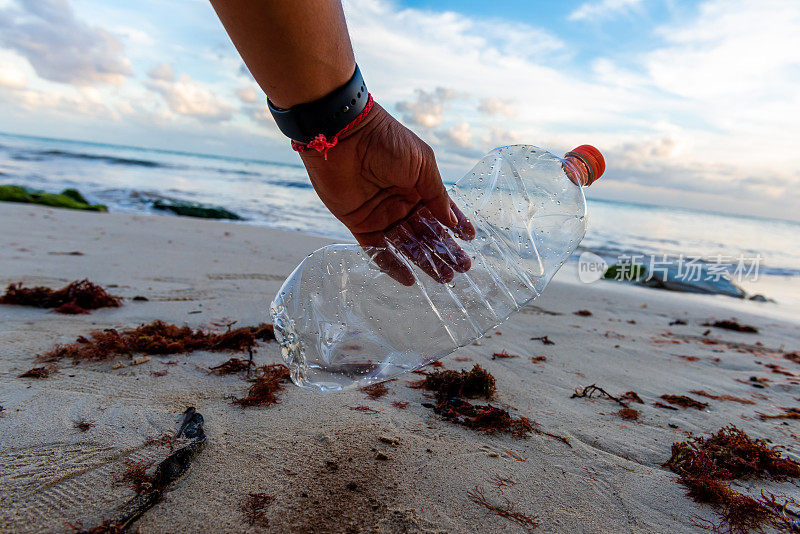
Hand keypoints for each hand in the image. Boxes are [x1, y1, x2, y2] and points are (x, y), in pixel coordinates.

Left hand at [298, 103, 475, 285]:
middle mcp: (401, 201)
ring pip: (406, 245)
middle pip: (426, 232)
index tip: (469, 240)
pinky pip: (377, 250)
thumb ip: (436, 195)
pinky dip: (392, 265)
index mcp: (417, 185)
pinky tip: (410, 280)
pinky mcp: (359, 224)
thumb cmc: (386, 142)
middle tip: (461, 268)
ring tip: (444, 278)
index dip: (456, 226)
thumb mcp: (422, 164)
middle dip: (444, 250)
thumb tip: (452, 222)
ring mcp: (381, 214)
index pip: (441, 211)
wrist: (344, 137)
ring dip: (424, 262)